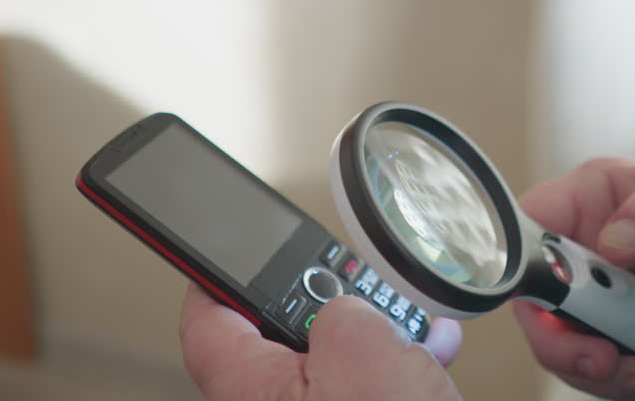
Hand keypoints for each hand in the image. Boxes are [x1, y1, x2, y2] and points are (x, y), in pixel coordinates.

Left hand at [180, 282, 463, 399]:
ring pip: (332, 363)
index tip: (218, 248)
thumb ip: (341, 307)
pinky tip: (427, 351)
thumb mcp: (363, 349)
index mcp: (253, 391)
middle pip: (278, 336)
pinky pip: (363, 389)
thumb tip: (346, 308)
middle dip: (324, 303)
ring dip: (374, 334)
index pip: (207, 323)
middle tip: (349, 284)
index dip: (211, 277)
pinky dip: (395, 366)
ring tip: (409, 322)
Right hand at [513, 158, 634, 400]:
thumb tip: (613, 243)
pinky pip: (607, 373)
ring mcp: (600, 300)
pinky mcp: (622, 338)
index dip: (523, 269)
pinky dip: (634, 390)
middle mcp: (583, 251)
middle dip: (568, 346)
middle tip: (610, 364)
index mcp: (590, 201)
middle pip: (538, 306)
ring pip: (569, 349)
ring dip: (607, 377)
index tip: (553, 309)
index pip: (526, 228)